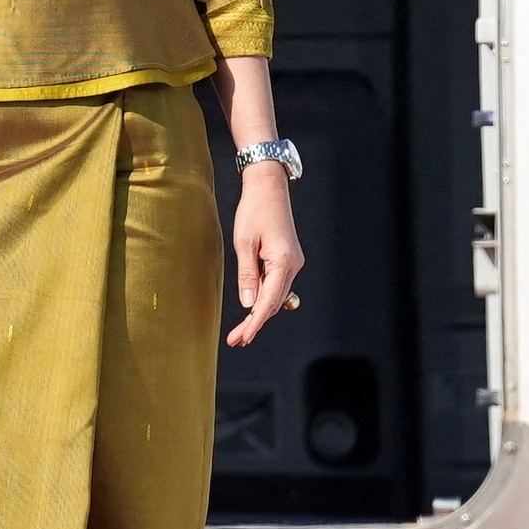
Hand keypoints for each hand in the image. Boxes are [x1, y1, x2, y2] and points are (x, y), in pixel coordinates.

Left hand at [224, 165, 304, 348]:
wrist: (269, 188)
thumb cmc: (254, 211)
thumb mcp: (243, 243)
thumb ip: (247, 275)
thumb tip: (247, 303)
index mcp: (283, 262)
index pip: (269, 301)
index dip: (255, 323)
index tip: (243, 338)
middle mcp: (293, 265)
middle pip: (274, 303)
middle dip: (255, 323)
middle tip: (235, 340)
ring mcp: (292, 263)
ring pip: (276, 296)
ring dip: (259, 313)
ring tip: (240, 331)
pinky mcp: (287, 259)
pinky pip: (276, 285)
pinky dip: (263, 298)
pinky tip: (251, 309)